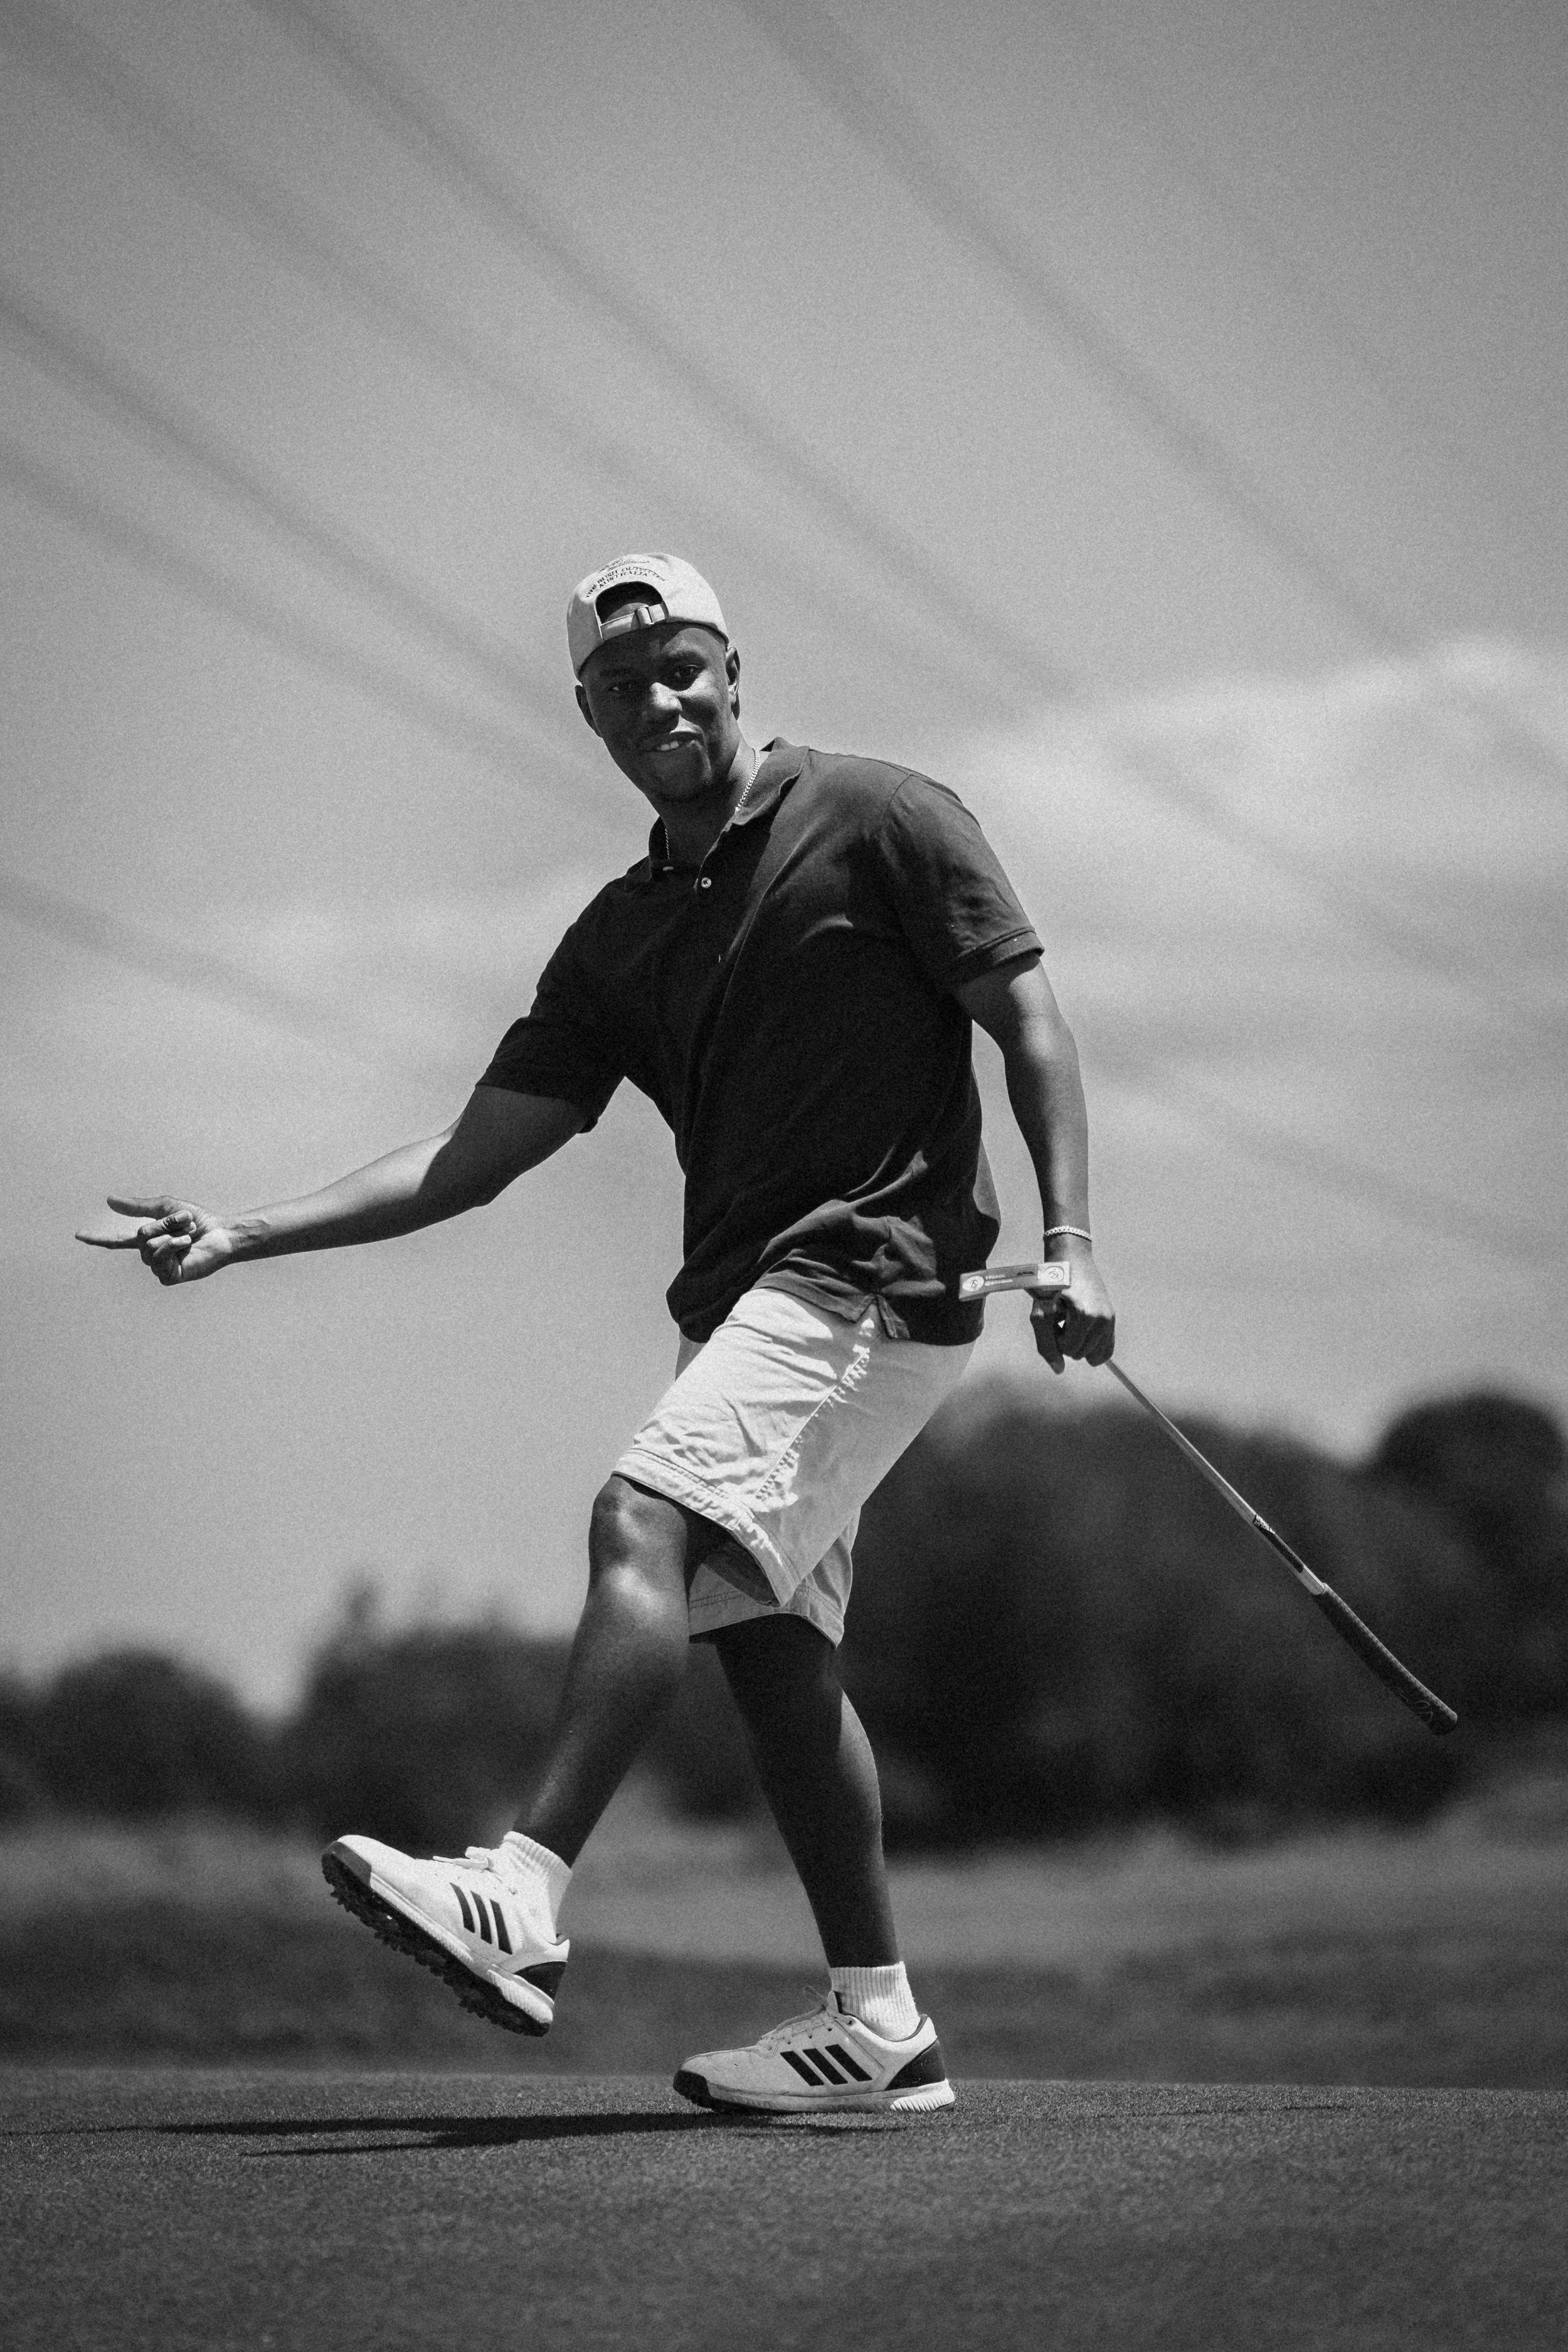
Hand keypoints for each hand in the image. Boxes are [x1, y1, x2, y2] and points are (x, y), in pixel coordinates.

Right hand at [75, 1195, 234, 1286]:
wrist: (221, 1233)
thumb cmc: (198, 1221)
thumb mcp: (166, 1207)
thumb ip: (138, 1206)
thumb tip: (109, 1200)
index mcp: (148, 1240)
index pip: (118, 1241)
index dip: (99, 1238)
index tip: (78, 1235)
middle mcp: (150, 1255)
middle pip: (140, 1236)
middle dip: (164, 1224)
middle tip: (185, 1223)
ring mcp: (159, 1268)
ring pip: (149, 1247)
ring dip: (171, 1234)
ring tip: (189, 1236)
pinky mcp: (169, 1277)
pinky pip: (160, 1259)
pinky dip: (173, 1247)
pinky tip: (186, 1247)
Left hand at [1030, 1248, 1114, 1373]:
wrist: (1071, 1259)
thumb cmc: (1051, 1284)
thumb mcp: (1041, 1312)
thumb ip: (1046, 1344)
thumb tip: (1058, 1370)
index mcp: (1084, 1315)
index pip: (1068, 1350)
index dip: (1055, 1338)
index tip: (1054, 1318)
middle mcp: (1102, 1318)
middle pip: (1080, 1354)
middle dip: (1066, 1341)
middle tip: (1062, 1317)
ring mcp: (1109, 1319)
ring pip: (1092, 1355)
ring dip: (1078, 1342)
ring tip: (1072, 1320)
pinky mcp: (1112, 1319)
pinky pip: (1105, 1350)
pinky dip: (1092, 1347)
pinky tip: (1083, 1331)